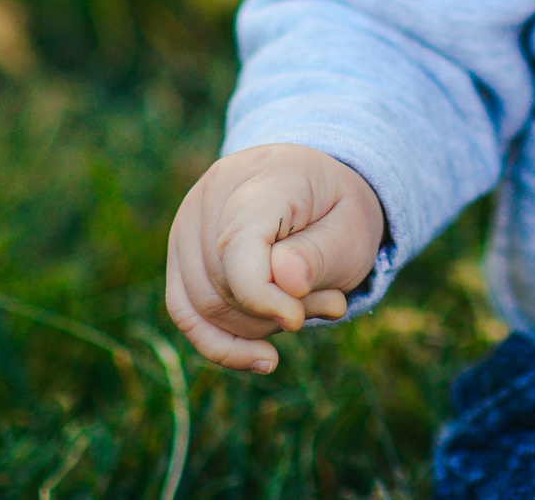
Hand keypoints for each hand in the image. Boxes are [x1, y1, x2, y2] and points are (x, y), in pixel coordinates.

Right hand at [163, 143, 385, 373]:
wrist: (320, 187)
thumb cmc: (339, 210)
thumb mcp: (353, 228)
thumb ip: (320, 254)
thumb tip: (285, 283)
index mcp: (263, 176)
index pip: (237, 245)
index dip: (262, 296)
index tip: (296, 319)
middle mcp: (213, 193)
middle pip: (221, 283)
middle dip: (274, 313)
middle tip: (331, 301)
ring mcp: (189, 221)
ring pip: (203, 304)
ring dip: (258, 327)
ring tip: (306, 308)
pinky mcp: (181, 251)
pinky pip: (186, 311)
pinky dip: (222, 344)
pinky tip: (264, 359)